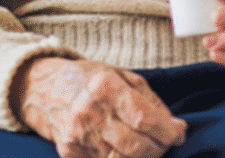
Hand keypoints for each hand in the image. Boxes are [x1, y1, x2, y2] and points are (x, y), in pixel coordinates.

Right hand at [11, 57, 186, 157]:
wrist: (45, 88)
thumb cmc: (88, 78)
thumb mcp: (121, 75)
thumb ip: (148, 100)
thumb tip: (174, 125)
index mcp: (105, 86)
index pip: (144, 118)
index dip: (167, 130)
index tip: (179, 132)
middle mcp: (89, 111)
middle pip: (135, 145)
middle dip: (159, 148)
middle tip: (166, 141)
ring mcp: (77, 135)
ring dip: (143, 157)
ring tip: (149, 147)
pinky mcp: (69, 153)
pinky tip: (127, 151)